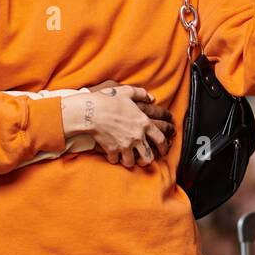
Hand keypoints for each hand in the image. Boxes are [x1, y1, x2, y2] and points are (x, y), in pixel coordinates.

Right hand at [60, 85, 174, 168]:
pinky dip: (115, 159)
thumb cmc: (108, 100)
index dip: (164, 147)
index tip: (164, 151)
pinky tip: (113, 155)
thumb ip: (141, 94)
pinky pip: (116, 160)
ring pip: (132, 162)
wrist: (90, 111)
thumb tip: (152, 98)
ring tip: (128, 159)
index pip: (160, 139)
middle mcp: (137, 136)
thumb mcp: (127, 92)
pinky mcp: (112, 150)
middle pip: (148, 156)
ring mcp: (124, 144)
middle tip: (144, 159)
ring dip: (130, 161)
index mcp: (143, 123)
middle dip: (147, 160)